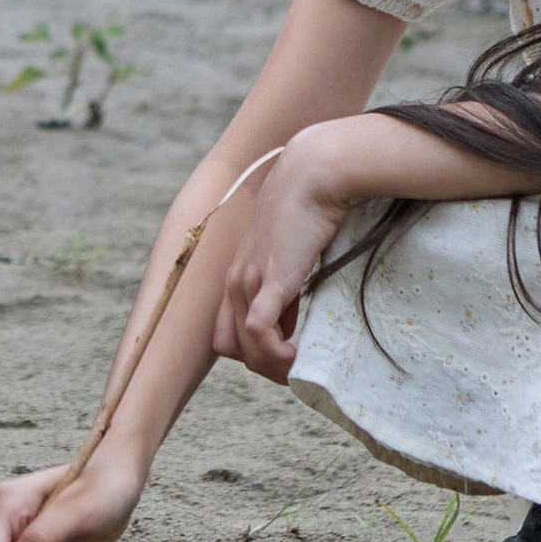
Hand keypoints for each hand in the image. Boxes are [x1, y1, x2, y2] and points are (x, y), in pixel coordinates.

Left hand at [209, 128, 364, 382]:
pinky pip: (258, 332)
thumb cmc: (310, 206)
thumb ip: (289, 282)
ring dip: (270, 365)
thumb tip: (298, 316)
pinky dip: (273, 354)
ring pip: (242, 346)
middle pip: (228, 345)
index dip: (254, 348)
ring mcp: (249, 281)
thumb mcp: (295, 252)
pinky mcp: (269, 279)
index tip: (289, 348)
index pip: (227, 330)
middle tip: (294, 367)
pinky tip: (296, 357)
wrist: (313, 174)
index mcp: (239, 273)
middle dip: (260, 363)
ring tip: (298, 367)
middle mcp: (236, 281)